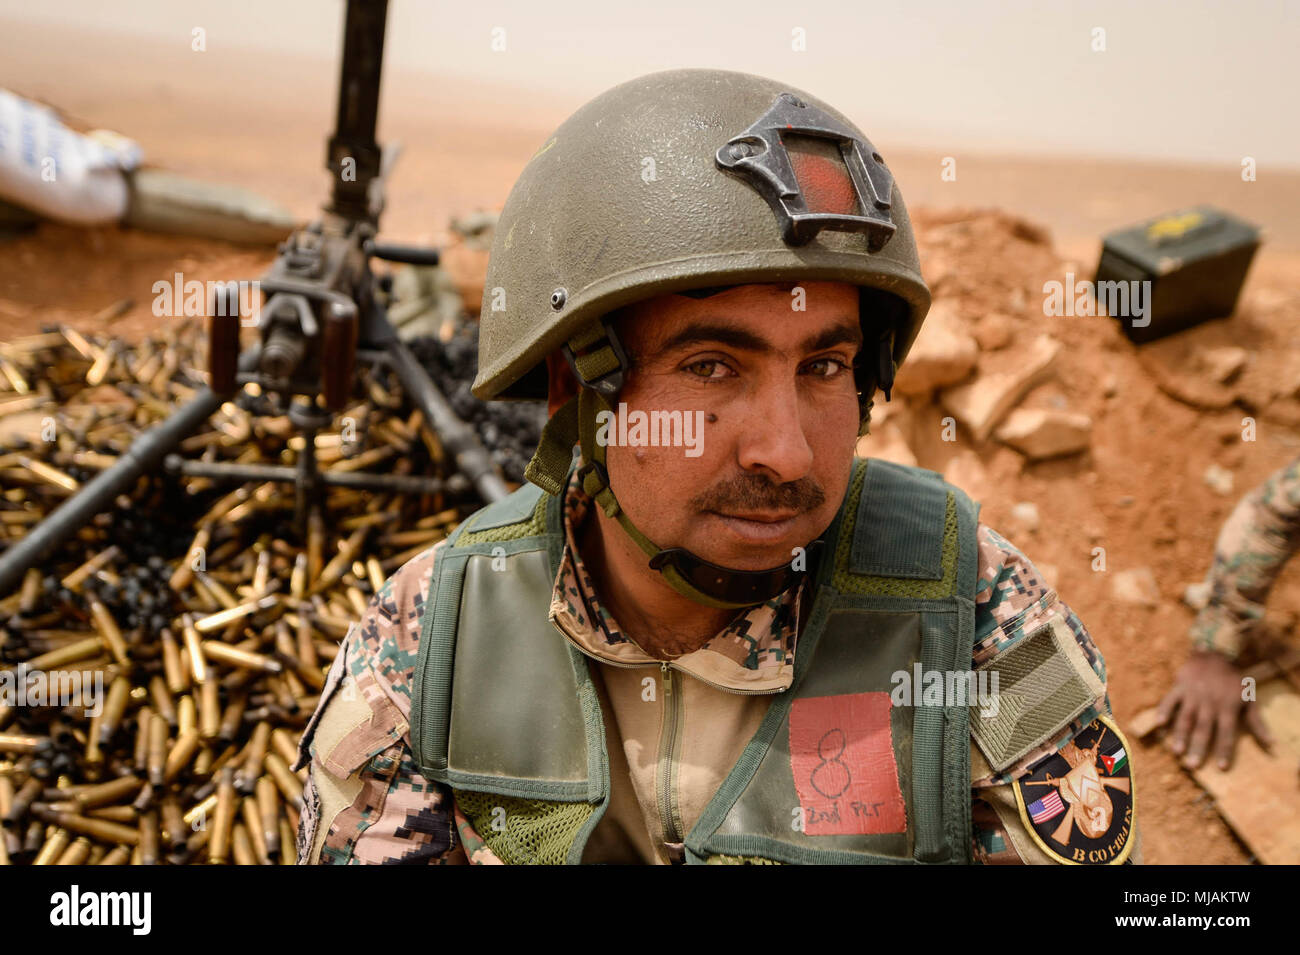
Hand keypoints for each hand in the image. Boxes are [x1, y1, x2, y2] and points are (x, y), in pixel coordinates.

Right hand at [1156, 649, 1272, 769]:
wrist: (1216, 652)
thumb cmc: (1234, 679)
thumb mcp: (1249, 698)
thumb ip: (1257, 722)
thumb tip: (1271, 744)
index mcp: (1228, 707)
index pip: (1226, 733)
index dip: (1223, 750)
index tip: (1220, 767)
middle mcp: (1209, 703)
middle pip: (1203, 729)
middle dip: (1198, 748)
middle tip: (1192, 766)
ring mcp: (1193, 695)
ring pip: (1185, 718)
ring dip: (1181, 735)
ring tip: (1176, 752)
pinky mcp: (1180, 686)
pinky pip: (1170, 700)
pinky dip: (1164, 711)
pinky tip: (1160, 724)